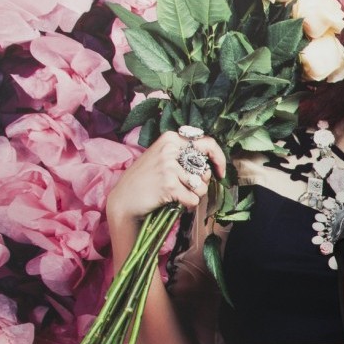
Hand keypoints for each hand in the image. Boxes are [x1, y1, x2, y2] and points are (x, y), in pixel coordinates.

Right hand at [105, 130, 226, 227]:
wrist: (123, 199)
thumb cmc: (144, 180)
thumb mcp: (161, 157)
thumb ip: (182, 155)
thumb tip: (209, 163)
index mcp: (171, 139)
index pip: (208, 143)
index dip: (219, 158)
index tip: (220, 172)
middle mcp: (170, 149)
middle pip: (205, 169)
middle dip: (200, 183)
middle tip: (184, 187)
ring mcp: (169, 166)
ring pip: (201, 186)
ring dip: (192, 195)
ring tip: (175, 194)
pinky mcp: (169, 184)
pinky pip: (193, 199)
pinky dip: (186, 205)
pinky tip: (172, 201)